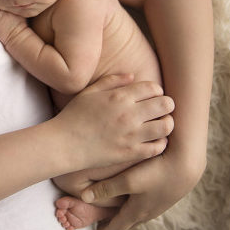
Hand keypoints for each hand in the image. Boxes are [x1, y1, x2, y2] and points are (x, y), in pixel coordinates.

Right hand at [53, 74, 174, 171]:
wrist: (63, 144)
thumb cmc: (74, 116)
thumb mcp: (89, 92)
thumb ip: (112, 81)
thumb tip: (133, 76)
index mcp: (118, 97)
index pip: (153, 88)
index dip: (156, 91)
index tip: (152, 97)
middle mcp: (128, 114)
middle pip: (165, 104)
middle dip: (166, 105)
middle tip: (160, 110)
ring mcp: (131, 135)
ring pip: (166, 126)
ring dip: (166, 124)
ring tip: (159, 125)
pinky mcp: (131, 153)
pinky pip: (158, 147)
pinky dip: (160, 143)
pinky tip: (153, 141)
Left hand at [80, 147, 205, 229]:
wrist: (187, 165)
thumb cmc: (157, 172)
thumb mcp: (128, 180)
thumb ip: (107, 188)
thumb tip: (83, 197)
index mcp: (137, 210)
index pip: (117, 226)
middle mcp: (148, 210)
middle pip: (128, 222)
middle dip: (115, 227)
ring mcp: (159, 203)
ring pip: (138, 214)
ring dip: (127, 217)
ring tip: (118, 218)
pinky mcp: (166, 193)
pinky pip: (147, 206)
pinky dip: (137, 207)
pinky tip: (139, 202)